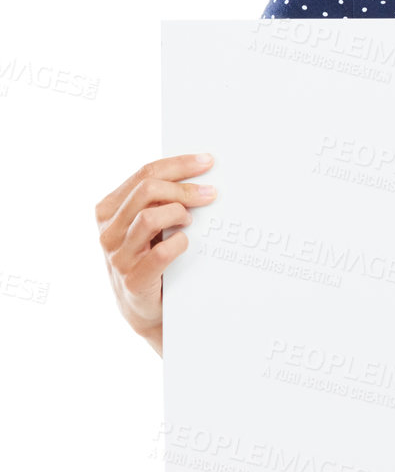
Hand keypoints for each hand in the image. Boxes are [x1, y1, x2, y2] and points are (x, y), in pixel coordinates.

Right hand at [95, 152, 216, 353]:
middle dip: (184, 188)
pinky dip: (179, 243)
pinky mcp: (134, 280)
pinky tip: (186, 243)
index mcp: (108, 210)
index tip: (206, 162)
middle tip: (210, 194)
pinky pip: (161, 252)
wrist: (143, 309)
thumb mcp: (143, 227)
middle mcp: (108, 231)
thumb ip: (155, 202)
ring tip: (191, 220)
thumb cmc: (148, 260)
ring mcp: (118, 257)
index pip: (143, 174)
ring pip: (149, 217)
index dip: (178, 165)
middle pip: (147, 190)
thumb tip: (194, 174)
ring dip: (178, 213)